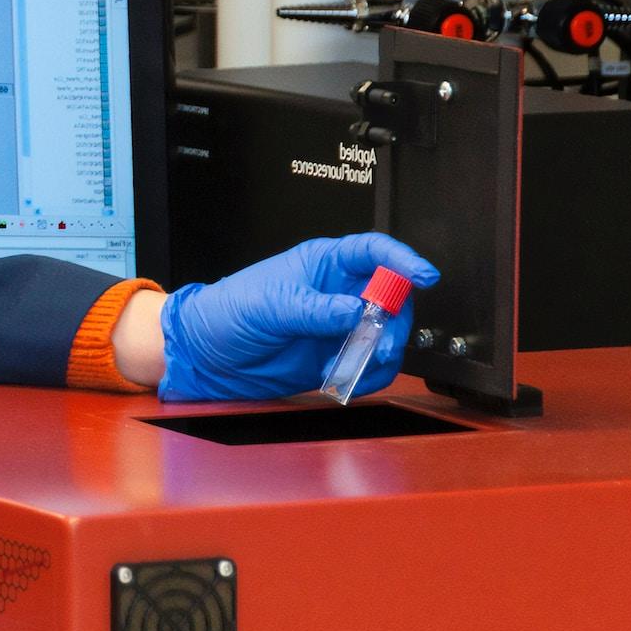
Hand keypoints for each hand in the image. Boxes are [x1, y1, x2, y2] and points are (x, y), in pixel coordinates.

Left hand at [158, 232, 438, 401]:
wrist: (207, 354)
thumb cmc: (228, 312)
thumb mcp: (269, 305)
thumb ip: (315, 309)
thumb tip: (356, 311)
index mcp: (323, 263)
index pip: (373, 251)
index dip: (402, 260)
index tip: (423, 275)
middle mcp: (338, 292)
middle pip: (391, 298)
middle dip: (393, 322)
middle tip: (378, 344)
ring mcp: (339, 325)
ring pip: (385, 336)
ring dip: (378, 354)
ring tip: (347, 366)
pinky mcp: (335, 356)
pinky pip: (369, 366)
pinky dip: (365, 376)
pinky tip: (339, 379)